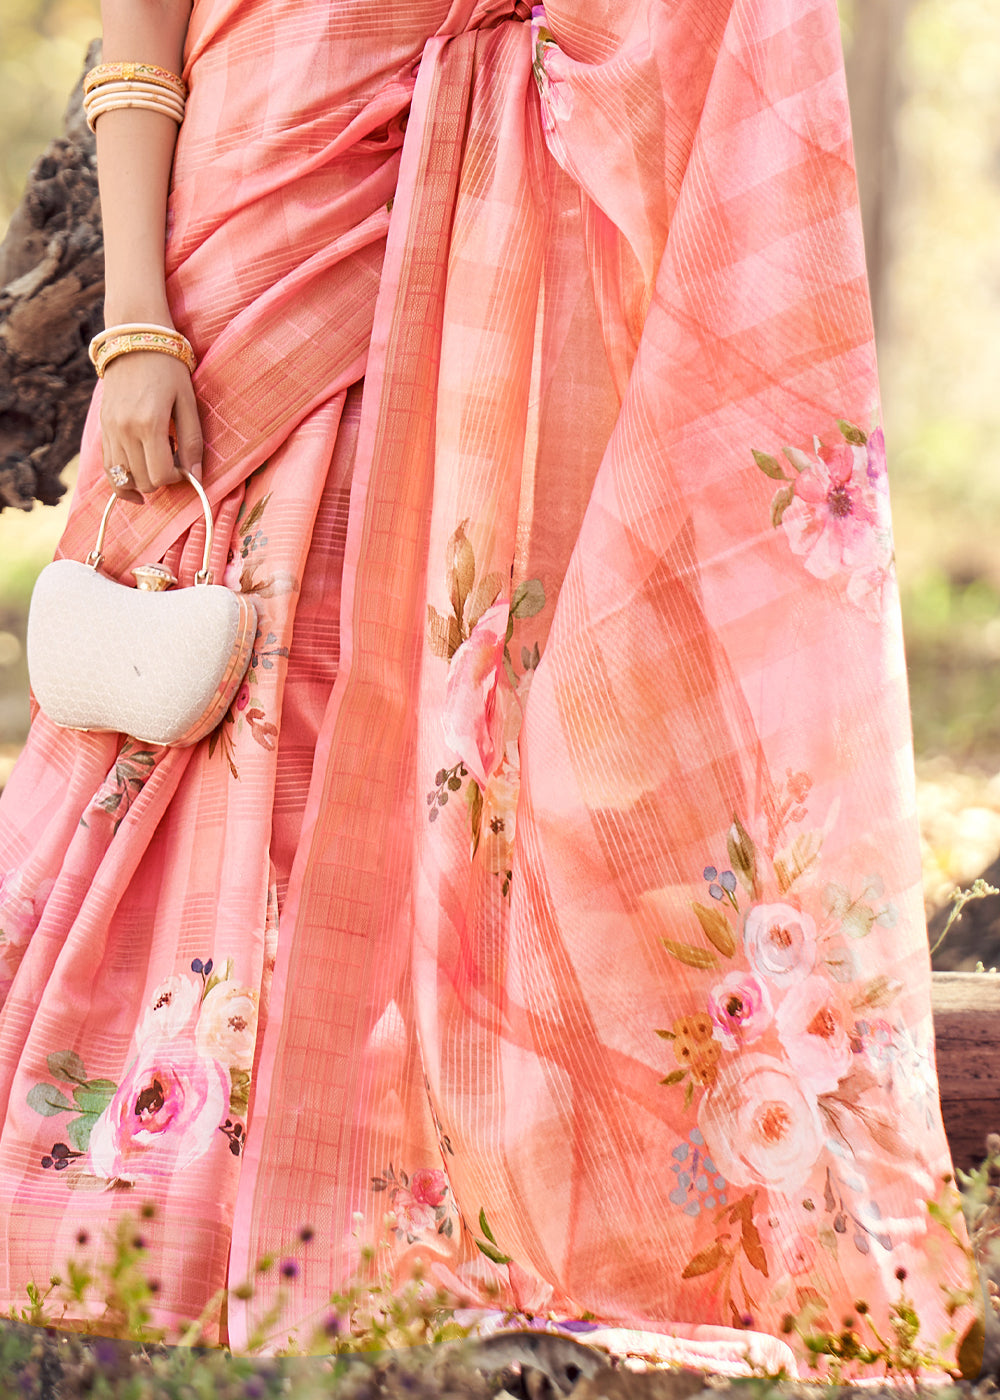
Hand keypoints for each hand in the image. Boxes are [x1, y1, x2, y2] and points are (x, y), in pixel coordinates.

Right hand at [99, 350, 202, 504]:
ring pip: (123, 479)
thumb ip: (192, 441)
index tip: (185, 466)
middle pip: (143, 481)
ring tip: (157, 462)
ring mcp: (110, 430)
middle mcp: (125, 430)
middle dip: (162, 480)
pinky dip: (122, 480)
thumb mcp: (188, 402)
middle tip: (173, 462)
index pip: (160, 475)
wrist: (134, 340)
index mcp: (149, 424)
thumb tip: (196, 477)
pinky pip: (109, 468)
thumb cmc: (168, 368)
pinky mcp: (103, 428)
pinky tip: (136, 483)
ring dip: (143, 480)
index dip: (176, 478)